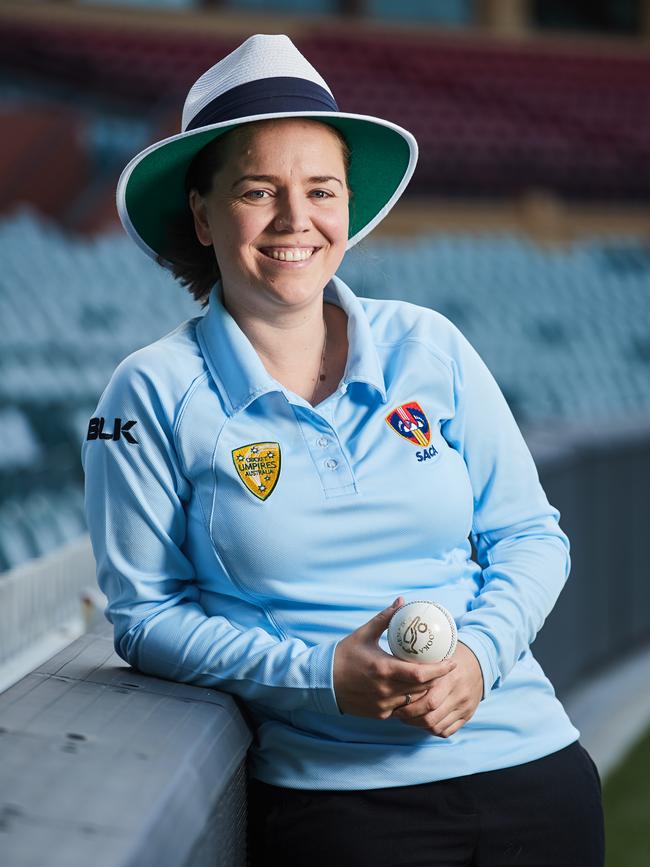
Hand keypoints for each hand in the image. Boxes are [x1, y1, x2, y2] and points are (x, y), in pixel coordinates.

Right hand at [333, 597, 457, 717]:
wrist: (322, 681)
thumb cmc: (344, 655)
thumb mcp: (364, 634)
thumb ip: (385, 618)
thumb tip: (401, 602)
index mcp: (383, 669)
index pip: (420, 674)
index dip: (440, 670)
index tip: (451, 662)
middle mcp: (385, 691)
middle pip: (422, 689)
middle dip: (438, 680)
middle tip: (448, 668)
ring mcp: (383, 705)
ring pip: (415, 702)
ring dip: (426, 691)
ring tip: (435, 679)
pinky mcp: (380, 714)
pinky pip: (403, 709)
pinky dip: (411, 700)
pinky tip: (415, 690)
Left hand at [391, 641, 483, 737]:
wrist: (480, 662)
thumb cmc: (452, 655)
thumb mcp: (438, 654)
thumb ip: (422, 663)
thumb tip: (394, 667)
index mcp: (450, 678)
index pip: (428, 701)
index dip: (408, 706)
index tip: (395, 702)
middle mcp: (459, 695)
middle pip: (430, 717)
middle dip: (410, 718)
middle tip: (398, 712)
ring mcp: (464, 707)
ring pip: (436, 727)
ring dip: (418, 726)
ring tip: (407, 718)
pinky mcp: (467, 716)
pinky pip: (446, 731)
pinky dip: (431, 729)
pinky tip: (422, 721)